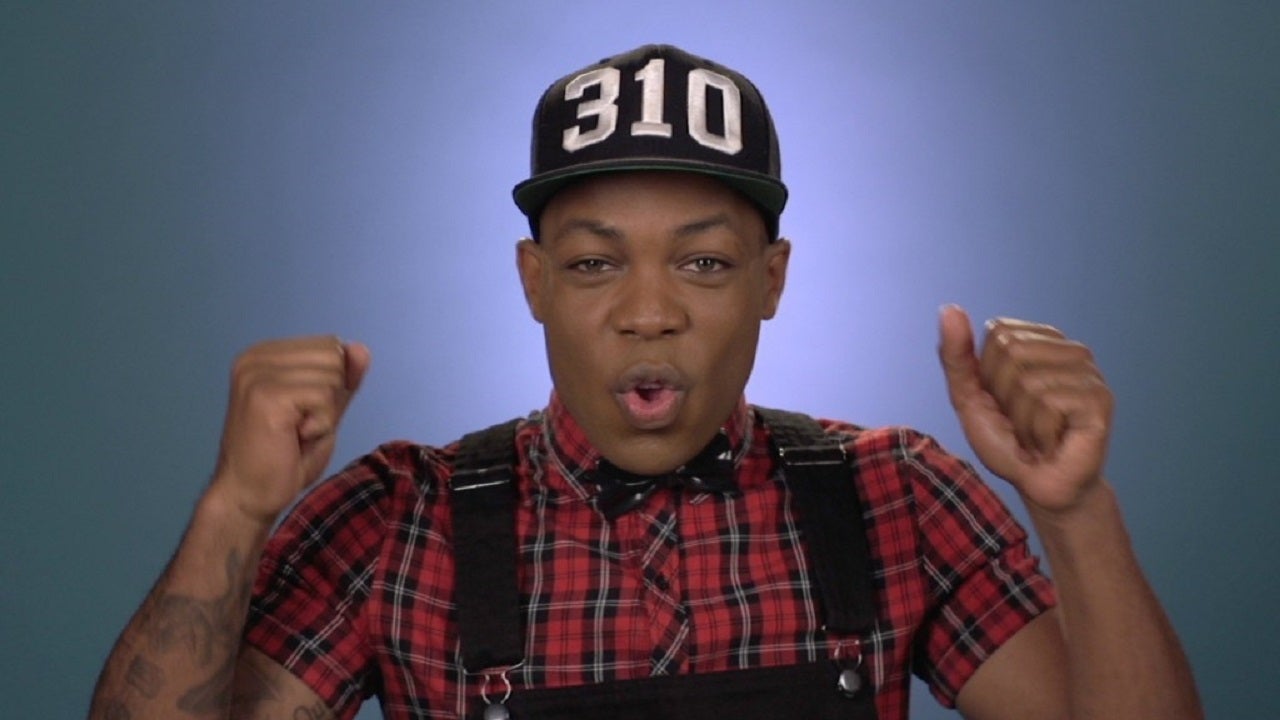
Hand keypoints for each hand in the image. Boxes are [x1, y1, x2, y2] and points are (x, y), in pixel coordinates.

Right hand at [210, 336, 370, 523]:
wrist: (249, 496)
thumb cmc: (285, 456)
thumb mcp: (325, 410)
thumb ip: (343, 379)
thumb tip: (361, 348)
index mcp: (264, 354)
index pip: (330, 345)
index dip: (332, 385)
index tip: (301, 413)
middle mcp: (255, 357)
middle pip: (334, 356)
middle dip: (330, 397)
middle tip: (298, 426)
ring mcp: (257, 374)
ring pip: (332, 376)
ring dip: (325, 413)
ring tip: (294, 433)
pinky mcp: (266, 395)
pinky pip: (324, 398)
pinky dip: (320, 425)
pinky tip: (293, 438)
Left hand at [937, 305, 1111, 513]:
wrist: (1039, 485)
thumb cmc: (1007, 440)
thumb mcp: (968, 397)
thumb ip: (956, 356)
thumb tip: (949, 309)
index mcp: (1040, 340)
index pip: (997, 333)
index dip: (988, 375)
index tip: (1003, 400)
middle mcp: (1070, 350)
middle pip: (1011, 352)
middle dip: (1005, 396)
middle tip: (1022, 421)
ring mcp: (1089, 374)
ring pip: (1029, 381)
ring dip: (1023, 419)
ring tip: (1038, 433)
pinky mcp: (1099, 400)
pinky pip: (1049, 404)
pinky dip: (1039, 432)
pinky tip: (1053, 442)